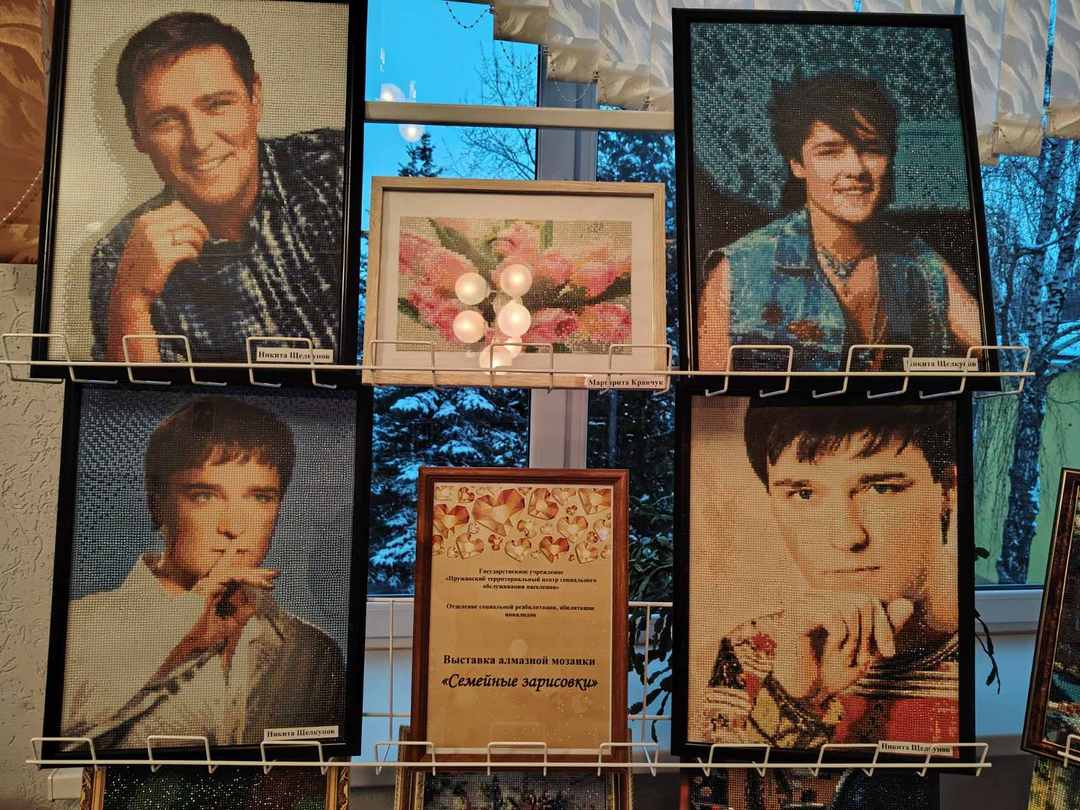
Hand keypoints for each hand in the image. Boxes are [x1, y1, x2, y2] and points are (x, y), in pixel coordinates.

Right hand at [105, 202, 208, 360]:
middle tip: (203, 241)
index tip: (197, 231)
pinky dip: (195, 255)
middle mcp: (149, 227)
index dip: (193, 218)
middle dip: (200, 228)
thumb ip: (161, 223)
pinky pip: (190, 249)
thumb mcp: (146, 238)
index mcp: (145, 220)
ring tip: (196, 252)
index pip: (178, 208)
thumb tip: (181, 205)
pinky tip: (192, 261)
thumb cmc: (142, 265)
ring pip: (191, 232)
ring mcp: (155, 240)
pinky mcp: (163, 256)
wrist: (130, 290)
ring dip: (199, 243)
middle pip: (187, 218)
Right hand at [155, 551, 278, 678]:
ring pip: (236, 573)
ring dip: (255, 575)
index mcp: (215, 593)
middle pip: (238, 573)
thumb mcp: (227, 627)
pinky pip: (231, 576)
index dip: (254, 578)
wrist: (183, 643)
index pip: (237, 580)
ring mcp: (209, 584)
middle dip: (258, 572)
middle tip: (277, 573)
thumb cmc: (199, 636)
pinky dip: (246, 577)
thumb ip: (240, 616)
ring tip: (270, 579)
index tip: (272, 581)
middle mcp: (212, 585)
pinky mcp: (209, 586)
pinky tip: (260, 582)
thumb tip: (253, 606)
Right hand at [771, 592, 914, 706]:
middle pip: (862, 601)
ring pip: (849, 609)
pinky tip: (831, 651)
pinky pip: (832, 617)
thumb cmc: (828, 672)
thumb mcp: (865, 650)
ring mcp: (804, 602)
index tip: (888, 653)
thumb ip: (884, 628)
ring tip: (844, 657)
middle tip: (860, 658)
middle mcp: (815, 596)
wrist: (802, 694)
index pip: (868, 599)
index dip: (883, 625)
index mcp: (829, 600)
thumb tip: (907, 604)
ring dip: (854, 640)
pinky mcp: (796, 614)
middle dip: (869, 634)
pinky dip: (840, 639)